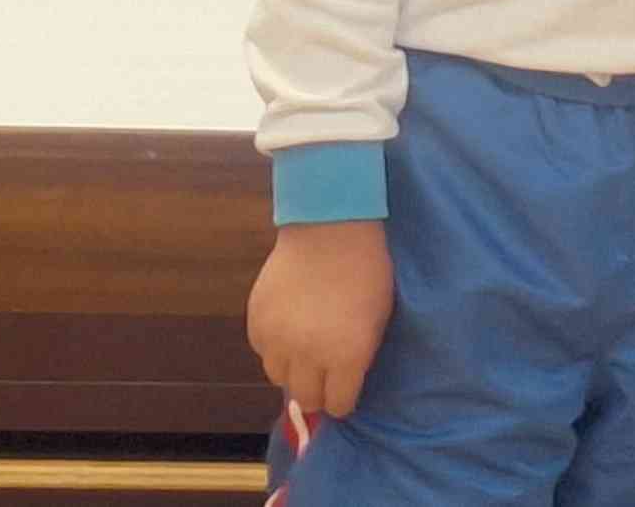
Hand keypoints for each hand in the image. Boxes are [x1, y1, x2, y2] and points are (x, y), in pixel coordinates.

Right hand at [249, 221, 393, 419]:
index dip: (342, 398)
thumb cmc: (366, 271)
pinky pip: (262, 349)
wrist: (330, 228)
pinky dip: (274, 345)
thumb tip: (343, 382)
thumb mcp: (377, 320)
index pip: (338, 405)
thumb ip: (359, 357)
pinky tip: (287, 325)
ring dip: (292, 369)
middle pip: (305, 399)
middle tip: (323, 373)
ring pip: (278, 377)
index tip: (343, 388)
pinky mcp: (256, 320)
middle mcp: (309, 356)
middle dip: (316, 391)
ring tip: (302, 348)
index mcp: (346, 357)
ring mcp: (278, 338)